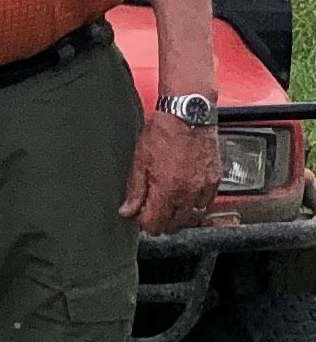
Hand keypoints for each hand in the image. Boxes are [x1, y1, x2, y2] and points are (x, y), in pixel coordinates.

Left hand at [119, 113, 220, 234]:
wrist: (188, 116)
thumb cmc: (163, 134)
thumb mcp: (140, 161)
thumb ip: (135, 190)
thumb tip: (127, 211)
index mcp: (167, 189)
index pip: (156, 224)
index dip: (145, 224)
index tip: (140, 218)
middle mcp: (188, 193)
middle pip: (174, 225)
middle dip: (161, 223)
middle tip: (152, 213)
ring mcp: (204, 189)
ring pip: (192, 219)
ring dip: (179, 218)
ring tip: (168, 208)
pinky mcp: (215, 182)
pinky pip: (206, 205)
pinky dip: (195, 207)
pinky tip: (185, 200)